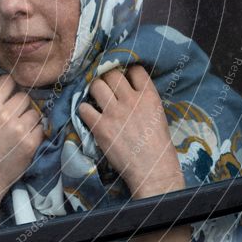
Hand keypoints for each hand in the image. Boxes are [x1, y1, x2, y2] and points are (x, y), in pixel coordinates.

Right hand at [0, 74, 44, 211]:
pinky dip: (35, 133)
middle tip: (13, 117)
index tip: (9, 94)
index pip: (7, 81)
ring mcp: (19, 129)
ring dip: (29, 119)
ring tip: (18, 130)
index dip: (9, 87)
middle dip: (20, 105)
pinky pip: (41, 128)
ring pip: (34, 112)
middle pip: (24, 96)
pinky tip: (24, 140)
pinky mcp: (31, 143)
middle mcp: (4, 114)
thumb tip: (8, 89)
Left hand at [78, 65, 183, 198]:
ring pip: (96, 85)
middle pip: (111, 74)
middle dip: (106, 77)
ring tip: (95, 98)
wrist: (153, 171)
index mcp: (149, 97)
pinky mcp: (100, 127)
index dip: (127, 71)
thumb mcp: (158, 115)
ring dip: (93, 90)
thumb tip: (127, 89)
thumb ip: (143, 100)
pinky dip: (84, 110)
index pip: (135, 70)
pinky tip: (89, 115)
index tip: (123, 77)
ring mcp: (114, 113)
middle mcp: (131, 100)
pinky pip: (83, 108)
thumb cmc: (158, 146)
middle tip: (105, 86)